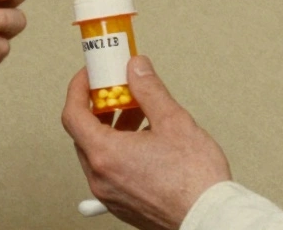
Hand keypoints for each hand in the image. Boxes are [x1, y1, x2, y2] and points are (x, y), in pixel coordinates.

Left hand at [62, 56, 230, 229]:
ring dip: (112, 130)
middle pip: (83, 134)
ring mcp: (109, 195)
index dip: (79, 89)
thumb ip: (149, 90)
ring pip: (97, 154)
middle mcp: (100, 178)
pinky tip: (146, 143)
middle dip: (99, 108)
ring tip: (139, 115)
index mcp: (105, 155)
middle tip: (119, 91)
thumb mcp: (173, 121)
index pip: (73, 114)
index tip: (90, 76)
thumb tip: (136, 68)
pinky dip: (119, 151)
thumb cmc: (195, 180)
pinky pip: (110, 172)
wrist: (210, 217)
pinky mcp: (122, 205)